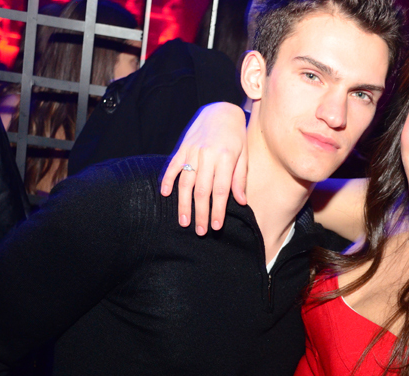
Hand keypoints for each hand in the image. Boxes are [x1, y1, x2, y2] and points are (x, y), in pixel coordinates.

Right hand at [161, 102, 248, 234]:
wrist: (221, 110)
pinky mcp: (182, 147)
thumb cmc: (236, 136)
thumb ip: (240, 178)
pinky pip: (172, 165)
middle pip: (202, 190)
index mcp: (225, 158)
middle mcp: (207, 155)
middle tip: (200, 231)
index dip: (218, 210)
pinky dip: (167, 179)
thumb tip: (241, 201)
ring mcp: (192, 151)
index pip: (220, 190)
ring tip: (184, 221)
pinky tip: (165, 194)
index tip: (216, 226)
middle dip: (200, 213)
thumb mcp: (244, 156)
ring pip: (185, 182)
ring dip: (183, 203)